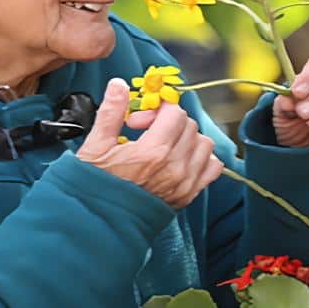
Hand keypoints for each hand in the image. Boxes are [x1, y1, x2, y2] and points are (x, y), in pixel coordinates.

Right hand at [77, 79, 224, 207]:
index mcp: (153, 152)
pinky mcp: (189, 195)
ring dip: (187, 138)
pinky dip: (202, 159)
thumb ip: (111, 112)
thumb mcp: (96, 145)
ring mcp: (185, 183)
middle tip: (147, 131)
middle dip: (170, 122)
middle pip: (189, 126)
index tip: (139, 120)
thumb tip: (120, 85)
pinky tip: (181, 159)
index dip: (157, 110)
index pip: (175, 113)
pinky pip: (213, 167)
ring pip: (204, 144)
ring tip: (164, 144)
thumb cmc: (95, 184)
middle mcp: (175, 168)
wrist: (99, 222)